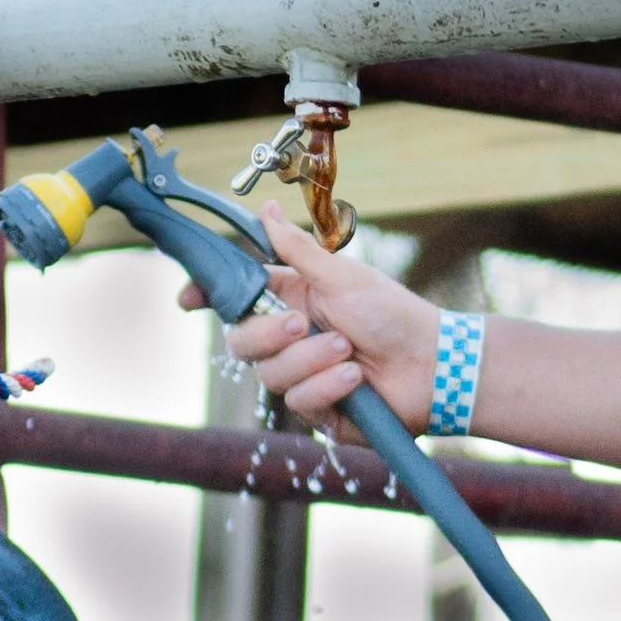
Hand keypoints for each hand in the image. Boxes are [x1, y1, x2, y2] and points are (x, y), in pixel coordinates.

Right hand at [193, 208, 440, 434]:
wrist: (432, 365)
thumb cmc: (393, 314)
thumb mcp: (342, 276)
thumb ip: (297, 251)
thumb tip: (267, 209)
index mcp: (292, 300)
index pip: (236, 299)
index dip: (207, 298)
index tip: (188, 300)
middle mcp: (291, 339)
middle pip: (241, 342)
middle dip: (270, 334)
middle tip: (304, 324)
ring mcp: (302, 376)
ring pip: (270, 375)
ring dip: (312, 361)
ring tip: (350, 352)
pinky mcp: (317, 411)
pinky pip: (298, 402)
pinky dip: (328, 386)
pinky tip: (356, 379)